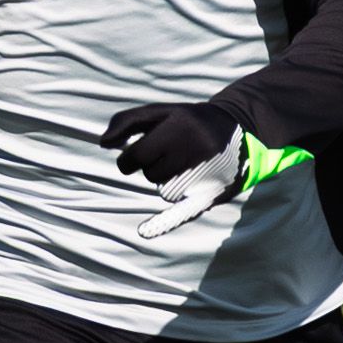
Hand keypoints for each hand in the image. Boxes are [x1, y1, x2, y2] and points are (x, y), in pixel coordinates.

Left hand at [99, 101, 243, 243]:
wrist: (239, 131)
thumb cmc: (189, 121)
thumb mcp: (161, 112)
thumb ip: (128, 121)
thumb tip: (103, 142)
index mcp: (179, 125)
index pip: (137, 156)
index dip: (129, 158)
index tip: (134, 155)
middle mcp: (194, 147)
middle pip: (150, 174)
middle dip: (152, 167)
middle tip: (169, 156)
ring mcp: (204, 172)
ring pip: (164, 190)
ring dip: (169, 180)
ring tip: (188, 164)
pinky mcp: (210, 193)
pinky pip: (182, 211)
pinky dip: (162, 223)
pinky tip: (143, 231)